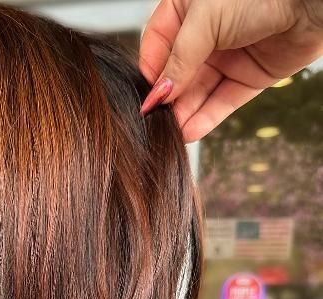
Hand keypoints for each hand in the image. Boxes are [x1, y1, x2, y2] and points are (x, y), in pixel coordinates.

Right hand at [138, 0, 322, 141]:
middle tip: (156, 121)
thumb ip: (179, 60)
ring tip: (171, 132)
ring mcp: (227, 57)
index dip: (150, 74)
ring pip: (198, 92)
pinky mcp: (248, 77)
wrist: (309, 0)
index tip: (146, 98)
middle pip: (177, 75)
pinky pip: (221, 102)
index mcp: (186, 11)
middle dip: (167, 100)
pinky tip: (190, 131)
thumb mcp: (205, 21)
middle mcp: (205, 34)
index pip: (157, 47)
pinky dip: (206, 118)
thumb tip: (159, 93)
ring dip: (184, 114)